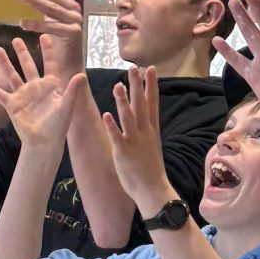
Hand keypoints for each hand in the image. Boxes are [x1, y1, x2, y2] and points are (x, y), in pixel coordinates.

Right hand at [0, 36, 84, 153]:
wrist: (44, 143)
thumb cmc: (58, 126)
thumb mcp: (66, 106)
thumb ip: (72, 90)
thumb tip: (81, 75)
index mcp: (50, 86)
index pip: (49, 64)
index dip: (47, 51)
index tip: (45, 35)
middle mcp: (35, 88)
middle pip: (28, 66)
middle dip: (22, 52)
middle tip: (16, 38)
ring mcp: (22, 96)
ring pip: (12, 75)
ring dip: (5, 63)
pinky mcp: (12, 105)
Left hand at [10, 0, 87, 75]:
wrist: (70, 64)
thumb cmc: (59, 41)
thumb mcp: (53, 18)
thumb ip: (49, 3)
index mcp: (69, 1)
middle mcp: (74, 8)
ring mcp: (75, 20)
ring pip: (50, 8)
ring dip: (33, 0)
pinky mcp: (73, 33)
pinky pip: (51, 27)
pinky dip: (36, 25)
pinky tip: (22, 23)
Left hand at [102, 66, 174, 212]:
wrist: (153, 190)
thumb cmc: (150, 169)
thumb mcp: (152, 144)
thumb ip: (146, 130)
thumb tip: (143, 118)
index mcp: (151, 130)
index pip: (152, 103)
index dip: (151, 85)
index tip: (150, 69)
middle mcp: (144, 133)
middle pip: (140, 105)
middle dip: (137, 86)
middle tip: (134, 68)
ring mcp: (134, 142)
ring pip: (128, 118)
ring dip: (123, 102)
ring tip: (118, 85)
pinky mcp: (123, 153)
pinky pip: (117, 137)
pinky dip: (112, 126)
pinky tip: (106, 115)